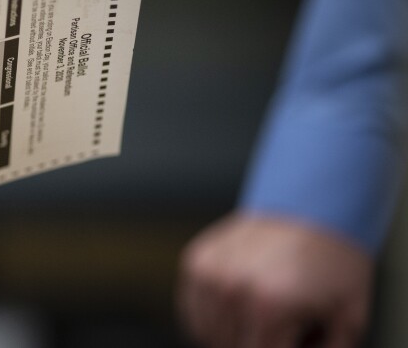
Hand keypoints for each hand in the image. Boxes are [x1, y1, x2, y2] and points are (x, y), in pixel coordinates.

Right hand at [177, 214, 371, 347]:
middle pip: (229, 347)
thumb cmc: (333, 262)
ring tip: (260, 320)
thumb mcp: (348, 319)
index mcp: (268, 307)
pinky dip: (209, 319)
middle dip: (256, 343)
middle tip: (282, 329)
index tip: (291, 339)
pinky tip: (236, 311)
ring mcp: (209, 273)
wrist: (314, 206)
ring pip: (205, 334)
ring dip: (230, 335)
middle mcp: (231, 289)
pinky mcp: (196, 261)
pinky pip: (191, 311)